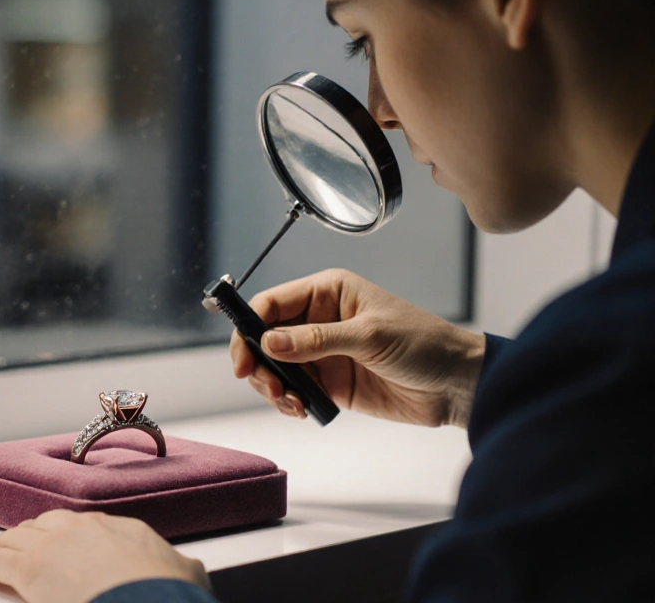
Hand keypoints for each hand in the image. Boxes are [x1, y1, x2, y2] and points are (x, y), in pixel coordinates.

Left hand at [0, 510, 208, 602]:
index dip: (69, 535)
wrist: (145, 598)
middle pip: (46, 525)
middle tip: (22, 543)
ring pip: (17, 539)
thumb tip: (192, 570)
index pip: (85, 526)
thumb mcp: (186, 573)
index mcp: (118, 527)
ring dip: (4, 546)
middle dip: (33, 534)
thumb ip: (183, 567)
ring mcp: (52, 545)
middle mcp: (81, 528)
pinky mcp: (28, 570)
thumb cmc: (164, 591)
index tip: (65, 541)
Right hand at [232, 269, 485, 427]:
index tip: (244, 358)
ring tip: (290, 402)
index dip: (250, 327)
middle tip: (269, 387)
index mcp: (327, 292)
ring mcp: (321, 353)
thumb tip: (269, 342)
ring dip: (272, 386)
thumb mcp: (369, 336)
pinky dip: (287, 402)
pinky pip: (293, 390)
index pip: (272, 303)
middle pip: (264, 337)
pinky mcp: (329, 382)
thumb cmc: (424, 344)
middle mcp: (318, 319)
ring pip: (274, 367)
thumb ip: (315, 341)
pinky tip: (301, 409)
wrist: (456, 385)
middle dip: (258, 364)